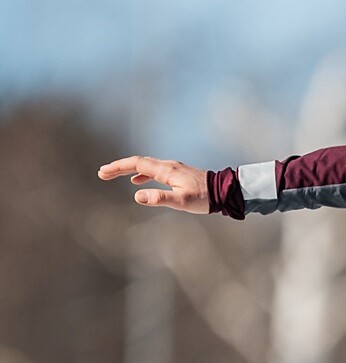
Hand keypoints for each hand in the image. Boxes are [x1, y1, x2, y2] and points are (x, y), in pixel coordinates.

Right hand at [97, 156, 211, 213]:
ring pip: (146, 166)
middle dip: (119, 167)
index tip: (103, 172)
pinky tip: (139, 182)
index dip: (118, 167)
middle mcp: (168, 166)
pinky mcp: (179, 174)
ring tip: (115, 176)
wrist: (225, 191)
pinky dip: (143, 174)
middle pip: (138, 162)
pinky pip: (155, 171)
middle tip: (102, 173)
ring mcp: (174, 168)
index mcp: (166, 170)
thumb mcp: (181, 201)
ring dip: (129, 170)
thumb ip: (160, 198)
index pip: (136, 163)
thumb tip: (137, 196)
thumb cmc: (205, 197)